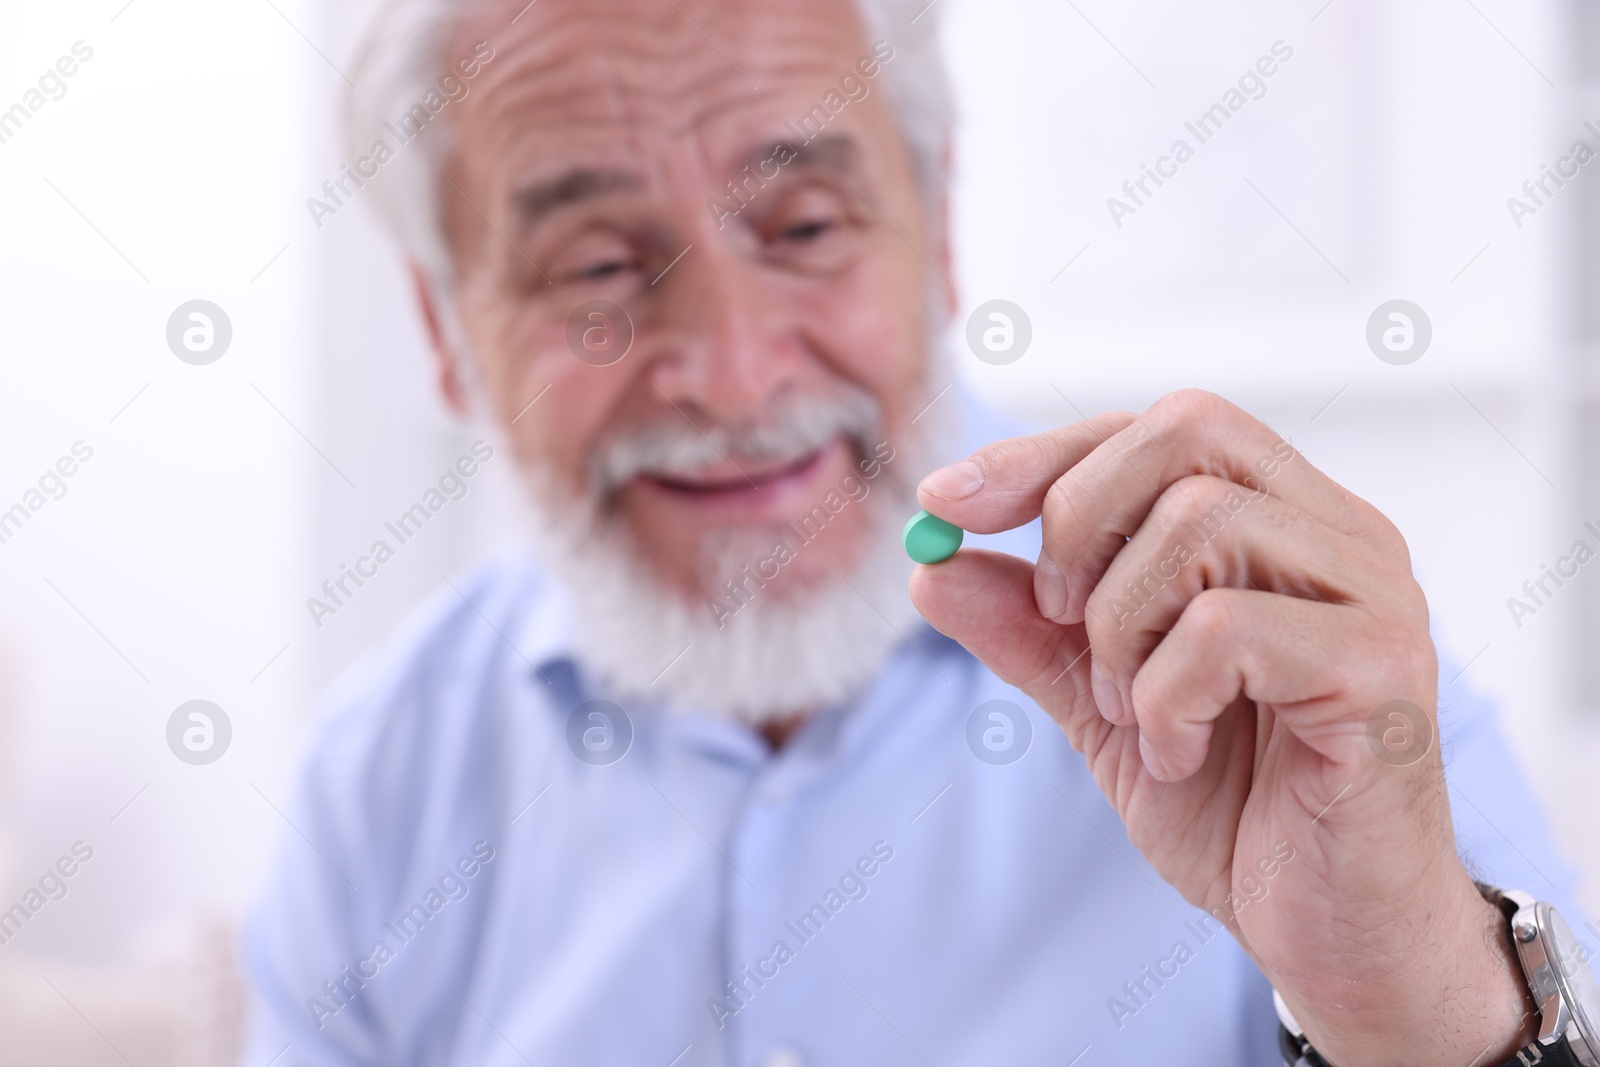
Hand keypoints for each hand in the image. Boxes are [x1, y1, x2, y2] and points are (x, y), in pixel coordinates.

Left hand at [909, 390, 1534, 1065]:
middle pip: (1189, 429)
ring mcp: (1374, 595)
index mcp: (1283, 522)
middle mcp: (1340, 536)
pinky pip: (1226, 632)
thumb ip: (1029, 630)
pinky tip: (1175, 754)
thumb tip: (931, 565)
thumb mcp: (1101, 704)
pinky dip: (1164, 698)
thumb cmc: (1235, 805)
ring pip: (1200, 524)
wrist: (1331, 934)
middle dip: (1078, 519)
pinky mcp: (1384, 671)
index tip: (943, 500)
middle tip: (1058, 620)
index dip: (1044, 453)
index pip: (1161, 428)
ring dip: (1121, 628)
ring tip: (1130, 712)